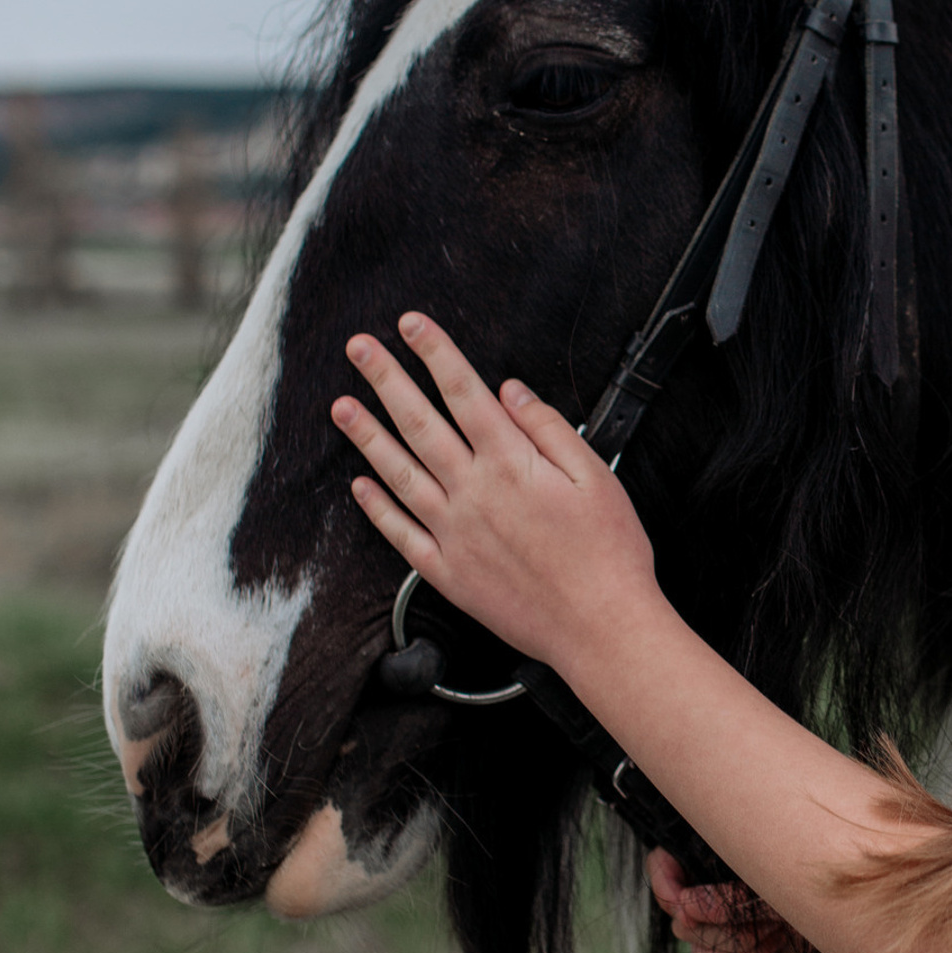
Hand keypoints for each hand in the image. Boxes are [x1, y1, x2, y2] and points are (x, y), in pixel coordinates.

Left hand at [330, 312, 659, 666]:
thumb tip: (511, 391)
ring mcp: (455, 534)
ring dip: (367, 437)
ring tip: (341, 407)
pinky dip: (377, 508)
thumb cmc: (610, 554)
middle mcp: (474, 493)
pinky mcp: (448, 572)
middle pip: (420, 423)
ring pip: (399, 474)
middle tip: (359, 347)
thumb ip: (549, 429)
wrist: (600, 627)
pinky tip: (361, 487)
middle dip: (386, 379)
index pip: (464, 393)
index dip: (435, 353)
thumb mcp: (597, 477)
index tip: (411, 325)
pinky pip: (401, 534)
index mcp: (512, 464)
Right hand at [647, 849, 864, 952]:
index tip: (678, 894)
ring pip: (697, 952)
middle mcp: (728, 897)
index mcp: (737, 862)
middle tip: (768, 926)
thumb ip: (735, 893)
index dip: (664, 878)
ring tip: (773, 948)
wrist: (877, 943)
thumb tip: (683, 906)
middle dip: (722, 928)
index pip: (671, 863)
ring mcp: (735, 933)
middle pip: (683, 919)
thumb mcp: (790, 886)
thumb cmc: (841, 899)